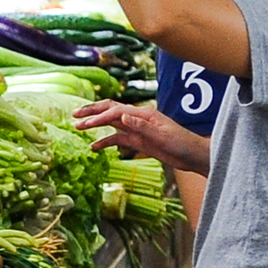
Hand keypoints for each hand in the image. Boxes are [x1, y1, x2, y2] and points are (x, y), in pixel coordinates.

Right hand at [72, 98, 210, 176]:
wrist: (194, 156)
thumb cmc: (182, 144)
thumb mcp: (163, 136)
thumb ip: (142, 127)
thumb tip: (123, 116)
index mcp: (144, 113)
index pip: (116, 112)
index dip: (99, 117)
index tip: (84, 124)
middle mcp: (138, 118)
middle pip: (110, 110)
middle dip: (92, 112)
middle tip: (74, 115)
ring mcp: (137, 129)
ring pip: (111, 123)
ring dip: (95, 124)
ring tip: (78, 127)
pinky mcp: (138, 140)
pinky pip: (118, 138)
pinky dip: (105, 141)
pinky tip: (94, 148)